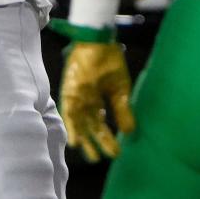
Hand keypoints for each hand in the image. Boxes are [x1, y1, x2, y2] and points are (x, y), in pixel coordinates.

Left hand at [60, 42, 135, 161]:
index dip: (107, 138)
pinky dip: (72, 127)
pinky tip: (75, 141)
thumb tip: (130, 131)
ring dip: (83, 139)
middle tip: (99, 159)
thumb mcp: (120, 88)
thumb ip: (123, 109)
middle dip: (95, 142)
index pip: (101, 123)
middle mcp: (84, 101)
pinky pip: (68, 113)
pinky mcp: (70, 91)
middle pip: (89, 126)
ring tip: (90, 155)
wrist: (98, 40)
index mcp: (97, 99)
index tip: (116, 152)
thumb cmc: (109, 60)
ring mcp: (76, 96)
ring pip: (78, 123)